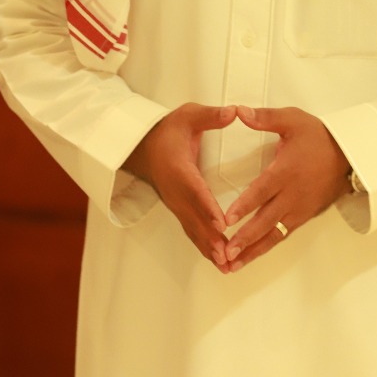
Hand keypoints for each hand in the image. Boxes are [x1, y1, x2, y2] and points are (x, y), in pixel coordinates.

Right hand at [125, 103, 236, 266]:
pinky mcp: (179, 211)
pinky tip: (219, 262)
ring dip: (209, 249)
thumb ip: (211, 116)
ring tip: (226, 266)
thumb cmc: (168, 131)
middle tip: (228, 253)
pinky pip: (192, 232)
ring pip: (193, 230)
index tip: (221, 223)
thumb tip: (233, 111)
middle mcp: (176, 192)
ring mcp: (176, 204)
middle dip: (211, 238)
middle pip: (194, 218)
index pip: (195, 190)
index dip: (207, 208)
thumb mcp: (188, 115)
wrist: (143, 148)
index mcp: (179, 169)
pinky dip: (204, 248)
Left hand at [222, 105, 350, 271]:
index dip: (245, 205)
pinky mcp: (303, 216)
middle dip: (245, 237)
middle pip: (266, 220)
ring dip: (253, 250)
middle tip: (226, 251)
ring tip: (233, 265)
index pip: (262, 191)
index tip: (227, 219)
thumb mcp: (293, 120)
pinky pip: (282, 235)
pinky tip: (251, 256)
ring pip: (273, 234)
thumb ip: (265, 118)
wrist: (350, 155)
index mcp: (287, 171)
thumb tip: (239, 112)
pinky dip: (266, 247)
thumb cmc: (319, 137)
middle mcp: (293, 195)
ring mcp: (299, 209)